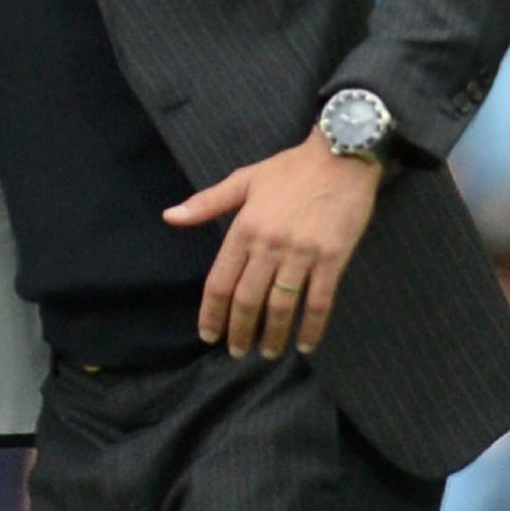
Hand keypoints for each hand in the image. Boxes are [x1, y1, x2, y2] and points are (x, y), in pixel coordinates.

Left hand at [163, 131, 382, 359]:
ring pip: (282, 304)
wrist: (340, 157)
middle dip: (239, 330)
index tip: (208, 334)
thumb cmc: (289, 169)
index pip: (220, 280)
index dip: (212, 311)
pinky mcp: (333, 259)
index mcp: (244, 228)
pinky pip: (320, 300)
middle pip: (248, 299)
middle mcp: (269, 245)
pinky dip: (311, 326)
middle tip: (235, 352)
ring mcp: (302, 254)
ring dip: (273, 334)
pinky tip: (305, 344)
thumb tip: (169, 216)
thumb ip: (207, 203)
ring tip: (266, 353)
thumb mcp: (243, 179)